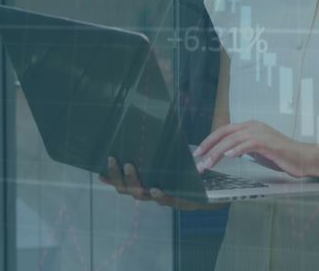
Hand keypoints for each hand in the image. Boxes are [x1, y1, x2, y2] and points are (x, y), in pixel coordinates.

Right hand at [99, 157, 220, 210]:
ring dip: (134, 182)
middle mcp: (154, 192)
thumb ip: (164, 146)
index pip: (125, 183)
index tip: (97, 171)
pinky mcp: (183, 201)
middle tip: (113, 159)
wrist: (220, 188)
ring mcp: (167, 198)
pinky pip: (167, 200)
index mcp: (150, 182)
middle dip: (118, 176)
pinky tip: (154, 187)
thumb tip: (154, 117)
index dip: (111, 178)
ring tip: (130, 166)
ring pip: (143, 195)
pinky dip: (159, 194)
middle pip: (128, 190)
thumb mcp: (176, 157)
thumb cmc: (194, 172)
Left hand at [193, 121, 318, 177]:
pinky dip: (237, 149)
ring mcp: (261, 133)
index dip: (210, 140)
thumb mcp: (258, 150)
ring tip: (207, 164)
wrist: (304, 158)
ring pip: (233, 140)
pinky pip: (248, 144)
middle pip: (225, 133)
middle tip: (198, 160)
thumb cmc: (282, 156)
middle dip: (209, 146)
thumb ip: (244, 147)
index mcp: (251, 126)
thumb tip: (226, 152)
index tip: (199, 153)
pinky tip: (228, 156)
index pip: (225, 130)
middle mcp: (254, 126)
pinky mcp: (268, 143)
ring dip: (217, 153)